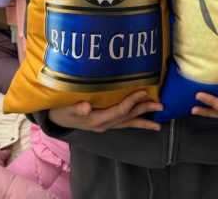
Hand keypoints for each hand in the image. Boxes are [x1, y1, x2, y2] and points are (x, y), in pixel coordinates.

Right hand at [48, 90, 162, 132]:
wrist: (56, 118)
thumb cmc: (61, 109)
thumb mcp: (66, 108)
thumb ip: (76, 108)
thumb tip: (87, 107)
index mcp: (97, 120)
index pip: (119, 110)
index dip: (132, 101)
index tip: (144, 91)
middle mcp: (104, 124)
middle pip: (128, 117)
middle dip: (144, 111)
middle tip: (161, 106)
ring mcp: (106, 125)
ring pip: (128, 122)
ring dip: (143, 120)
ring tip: (158, 123)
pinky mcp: (106, 123)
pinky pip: (124, 123)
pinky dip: (135, 122)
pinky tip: (144, 121)